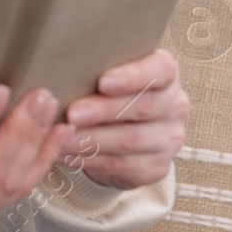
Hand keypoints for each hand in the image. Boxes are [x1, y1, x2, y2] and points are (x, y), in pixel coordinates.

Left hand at [59, 49, 188, 188]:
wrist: (124, 135)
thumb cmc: (108, 92)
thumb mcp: (105, 74)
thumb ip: (93, 67)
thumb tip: (57, 64)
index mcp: (165, 74)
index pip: (161, 70)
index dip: (133, 76)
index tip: (103, 82)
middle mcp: (174, 105)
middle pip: (143, 107)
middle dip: (103, 111)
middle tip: (72, 113)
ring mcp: (168, 139)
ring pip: (130, 140)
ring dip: (91, 140)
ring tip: (61, 137)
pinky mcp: (156, 167)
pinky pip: (121, 165)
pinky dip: (89, 160)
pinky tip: (65, 154)